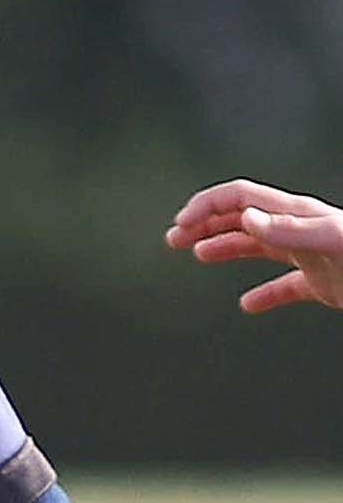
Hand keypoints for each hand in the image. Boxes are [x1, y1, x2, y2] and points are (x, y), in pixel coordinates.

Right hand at [167, 179, 342, 312]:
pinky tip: (248, 304)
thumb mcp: (329, 238)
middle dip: (204, 224)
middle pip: (241, 219)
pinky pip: (283, 286)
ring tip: (199, 254)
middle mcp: (298, 229)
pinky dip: (262, 295)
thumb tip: (246, 218)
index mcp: (295, 214)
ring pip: (257, 246)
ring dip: (223, 247)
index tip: (181, 223)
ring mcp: (309, 254)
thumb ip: (288, 228)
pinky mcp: (321, 281)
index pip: (240, 198)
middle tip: (175, 238)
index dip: (206, 206)